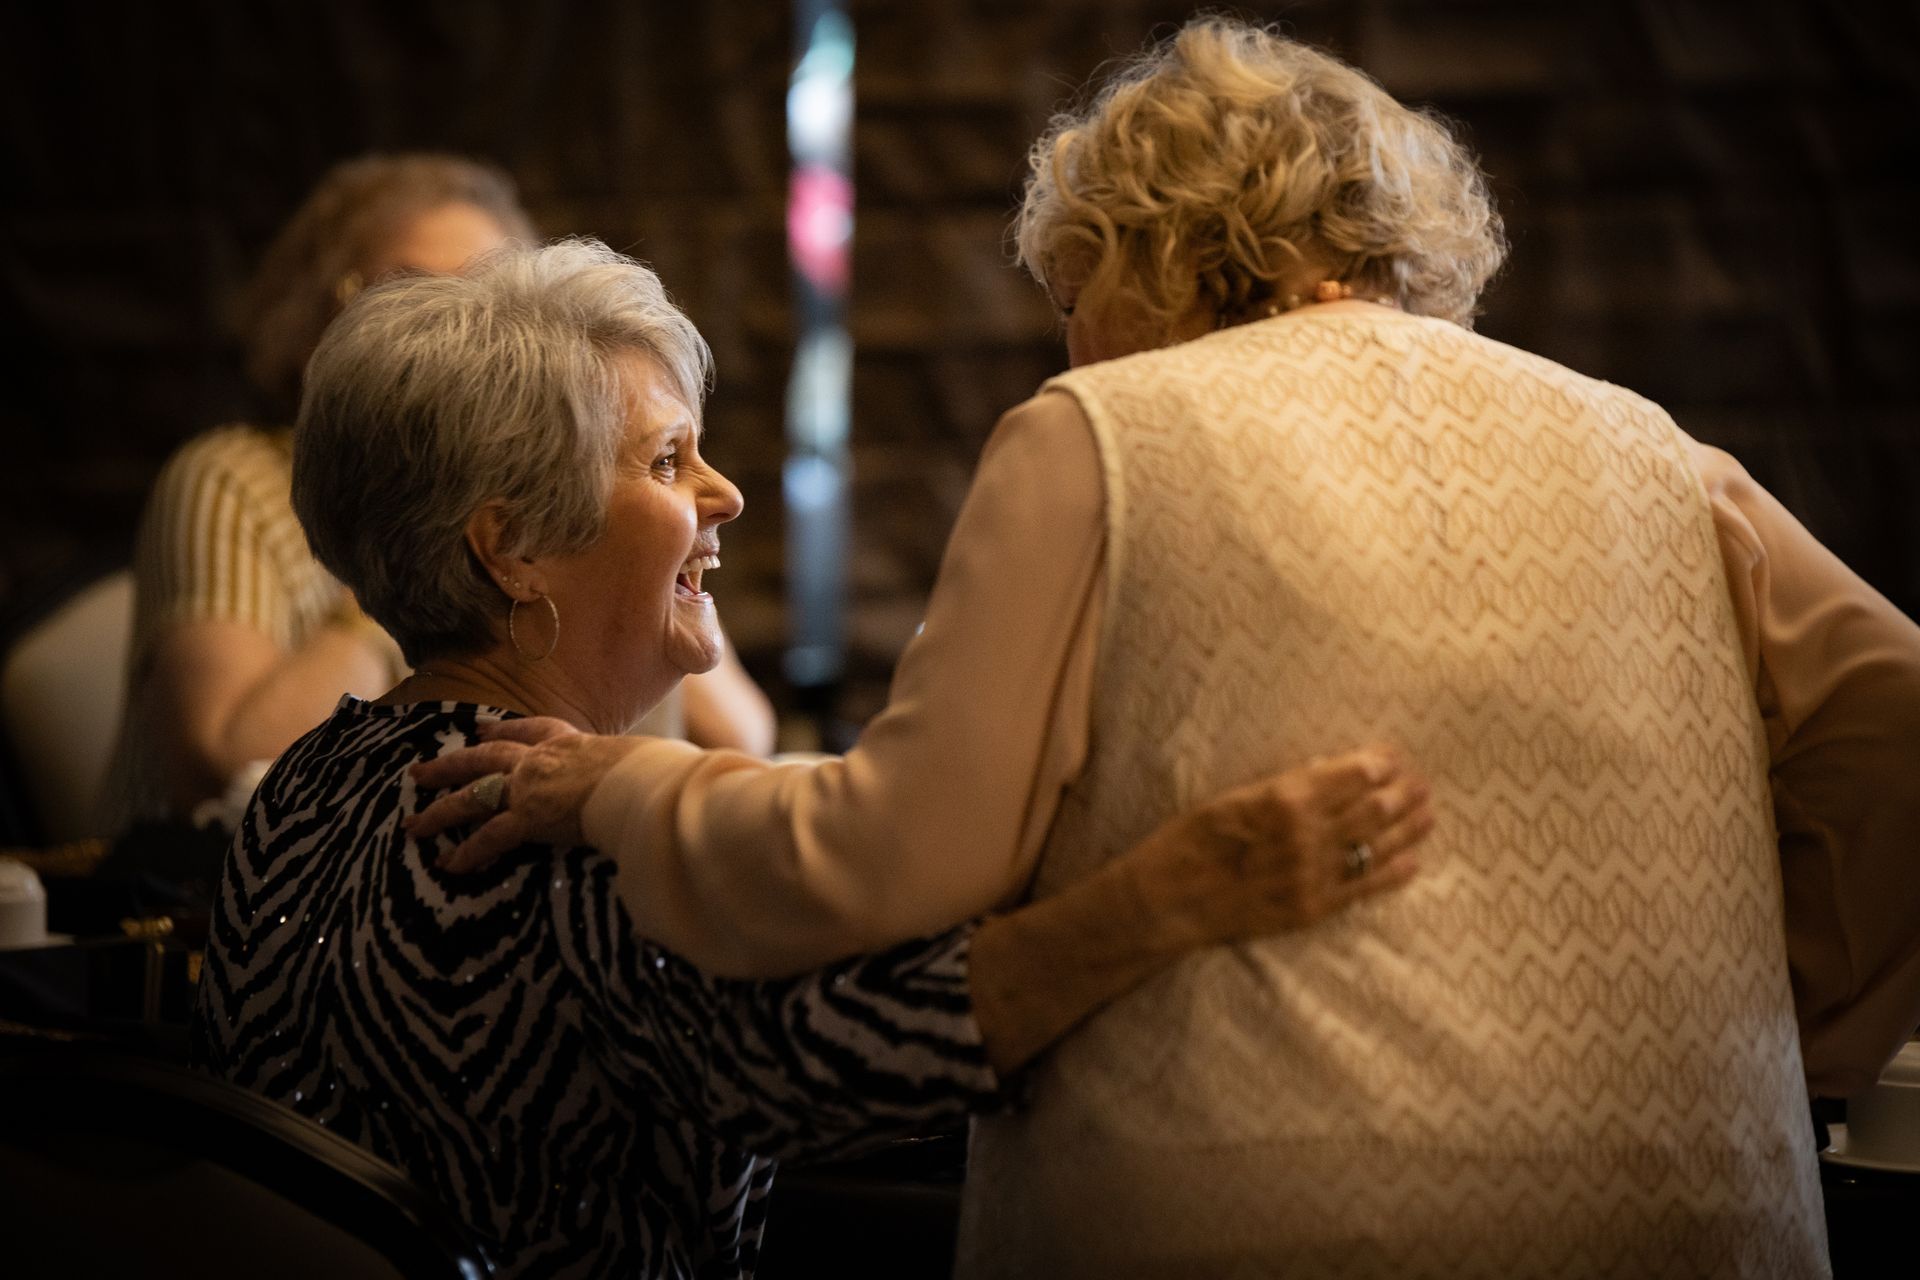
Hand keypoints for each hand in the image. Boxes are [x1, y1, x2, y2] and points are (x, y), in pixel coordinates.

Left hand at [404, 717, 638, 871]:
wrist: (644, 781)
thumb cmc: (653, 772)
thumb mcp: (640, 761)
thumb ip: (635, 770)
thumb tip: (662, 777)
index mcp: (570, 742)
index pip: (530, 730)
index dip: (499, 731)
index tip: (478, 731)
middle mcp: (541, 759)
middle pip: (484, 757)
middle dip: (450, 764)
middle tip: (419, 771)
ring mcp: (530, 786)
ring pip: (473, 795)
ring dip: (440, 812)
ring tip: (414, 826)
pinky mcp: (528, 816)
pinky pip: (489, 838)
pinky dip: (468, 853)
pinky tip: (449, 865)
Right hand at [1139, 744, 1431, 946]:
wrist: (1170, 899)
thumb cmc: (1192, 839)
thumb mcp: (1236, 797)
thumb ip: (1285, 788)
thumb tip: (1329, 774)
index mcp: (1285, 800)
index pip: (1349, 776)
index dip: (1378, 764)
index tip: (1394, 757)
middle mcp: (1306, 837)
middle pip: (1371, 810)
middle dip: (1402, 794)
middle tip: (1422, 783)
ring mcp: (1312, 876)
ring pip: (1374, 847)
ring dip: (1407, 829)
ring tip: (1429, 814)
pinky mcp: (1312, 908)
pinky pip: (1362, 889)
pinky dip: (1391, 874)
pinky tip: (1412, 862)